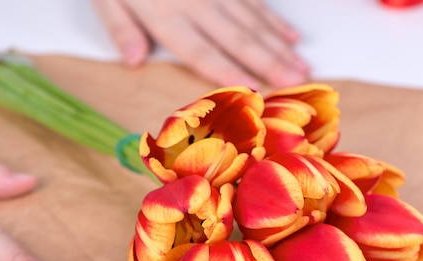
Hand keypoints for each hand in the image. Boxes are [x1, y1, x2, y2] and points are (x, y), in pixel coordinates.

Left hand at [92, 0, 309, 88]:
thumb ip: (120, 27)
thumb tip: (134, 61)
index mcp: (164, 15)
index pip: (201, 51)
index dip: (227, 72)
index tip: (253, 90)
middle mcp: (195, 3)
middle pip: (237, 39)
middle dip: (269, 63)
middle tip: (298, 82)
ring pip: (252, 22)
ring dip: (279, 46)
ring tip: (303, 66)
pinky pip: (253, 1)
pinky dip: (274, 20)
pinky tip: (290, 36)